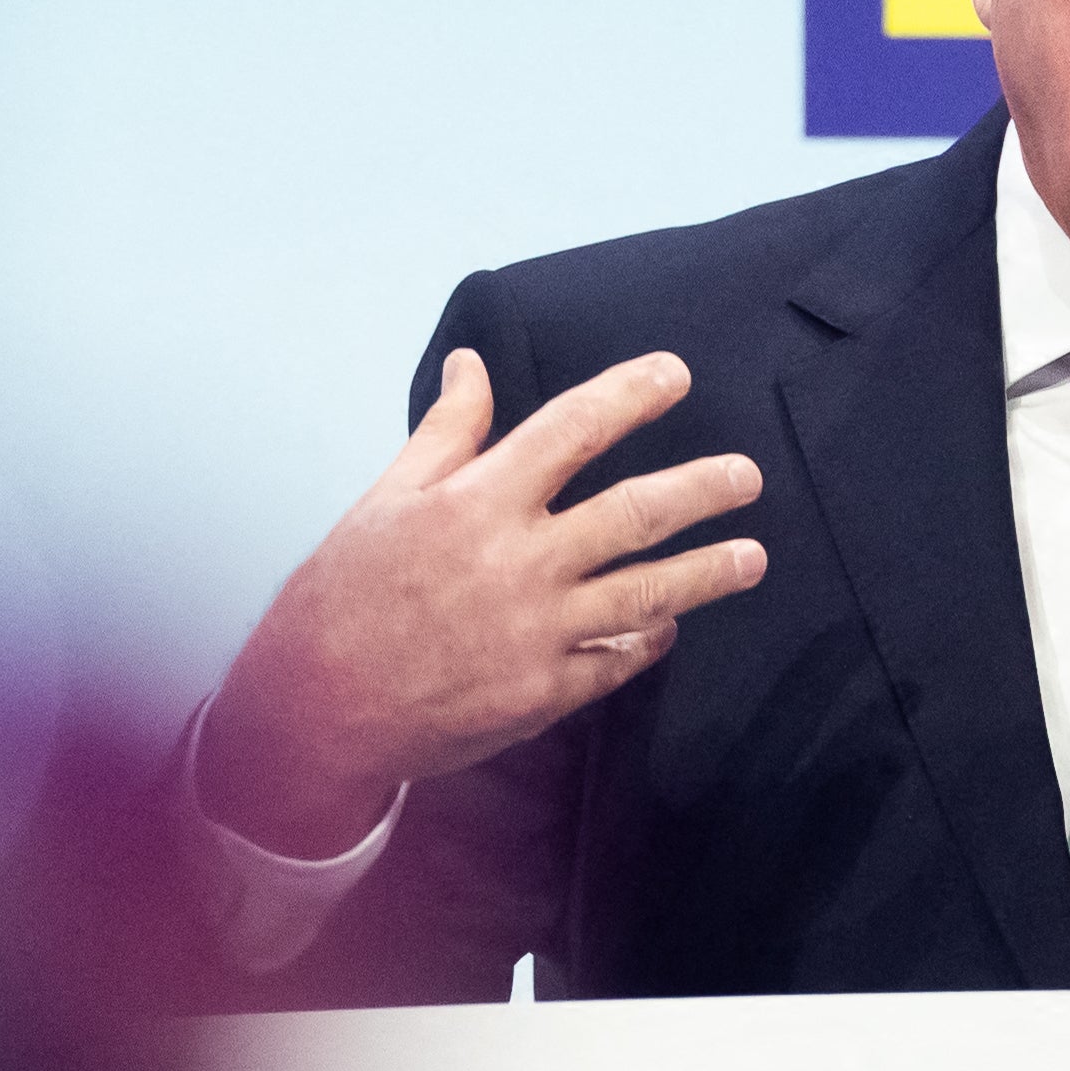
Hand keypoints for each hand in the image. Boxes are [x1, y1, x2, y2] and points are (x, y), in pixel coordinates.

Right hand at [197, 348, 765, 856]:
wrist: (316, 707)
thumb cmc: (344, 593)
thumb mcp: (386, 498)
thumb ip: (445, 433)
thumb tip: (472, 363)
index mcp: (475, 502)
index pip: (571, 429)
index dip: (629, 395)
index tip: (675, 374)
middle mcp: (516, 562)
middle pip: (634, 513)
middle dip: (701, 490)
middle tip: (747, 476)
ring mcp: (535, 632)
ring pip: (646, 593)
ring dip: (707, 573)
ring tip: (753, 557)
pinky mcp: (543, 692)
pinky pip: (615, 660)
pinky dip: (648, 641)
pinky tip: (670, 625)